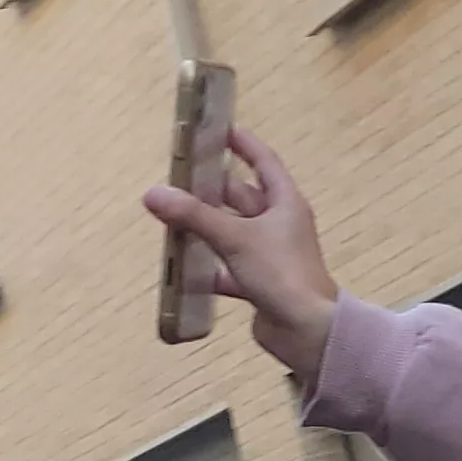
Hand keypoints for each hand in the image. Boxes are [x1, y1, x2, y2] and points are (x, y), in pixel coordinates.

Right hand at [144, 124, 341, 378]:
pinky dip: (209, 268)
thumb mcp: (234, 238)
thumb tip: (153, 194)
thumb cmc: (280, 273)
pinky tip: (184, 268)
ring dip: (207, 227)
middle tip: (178, 178)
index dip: (243, 144)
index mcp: (285, 203)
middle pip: (243, 197)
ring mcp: (271, 255)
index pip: (264, 161)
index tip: (219, 129)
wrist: (308, 331)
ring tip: (172, 218)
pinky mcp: (261, 283)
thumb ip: (193, 216)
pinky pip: (229, 268)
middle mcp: (281, 224)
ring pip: (234, 233)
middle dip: (212, 189)